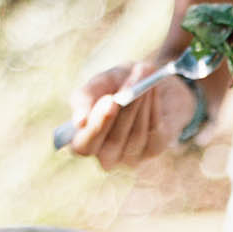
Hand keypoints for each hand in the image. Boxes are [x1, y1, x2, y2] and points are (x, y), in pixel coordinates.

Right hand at [67, 63, 194, 168]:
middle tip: (128, 91)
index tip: (108, 100)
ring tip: (141, 74)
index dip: (95, 126)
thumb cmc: (114, 85)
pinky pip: (154, 129)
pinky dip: (153, 105)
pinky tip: (152, 87)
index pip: (84, 146)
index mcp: (85, 142)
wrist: (145, 83)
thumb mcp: (97, 85)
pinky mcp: (154, 149)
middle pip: (113, 143)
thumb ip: (86, 98)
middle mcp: (107, 156)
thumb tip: (79, 121)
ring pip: (136, 134)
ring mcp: (132, 156)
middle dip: (122, 114)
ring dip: (139, 102)